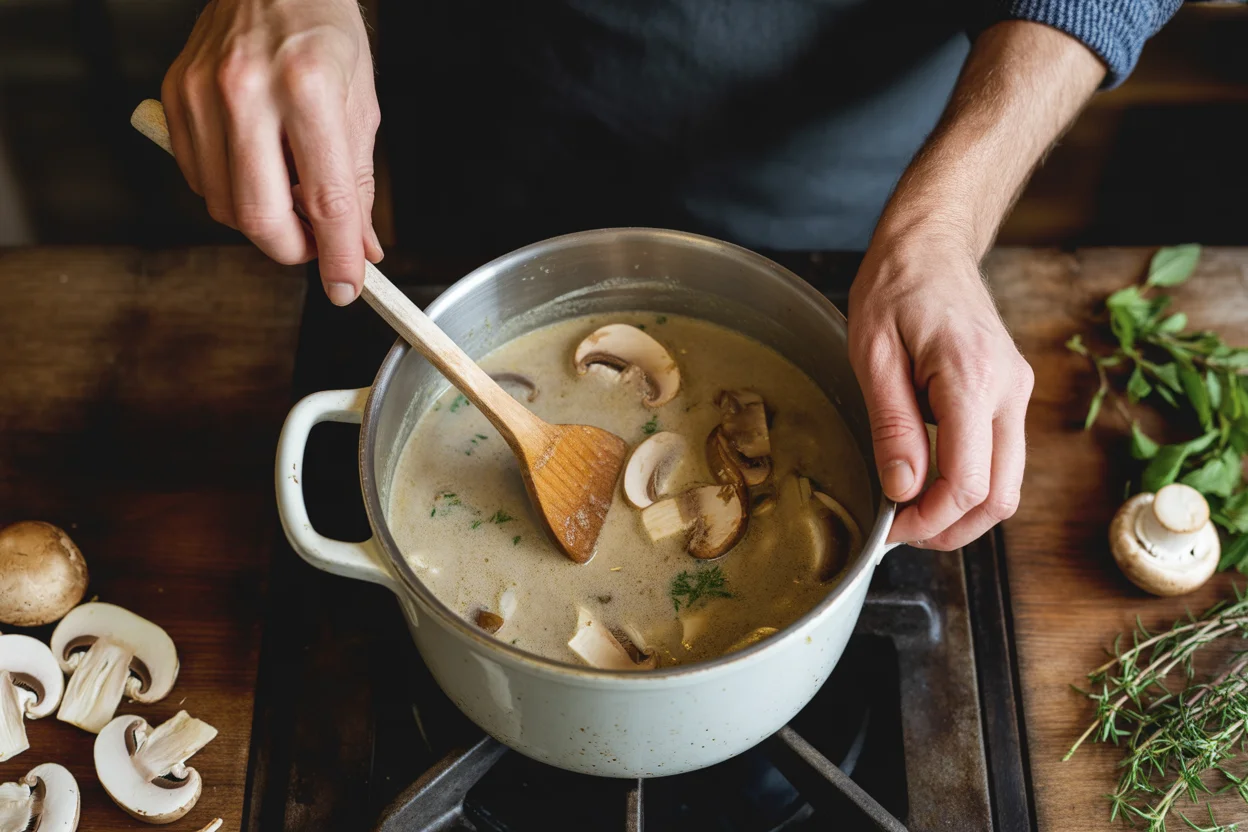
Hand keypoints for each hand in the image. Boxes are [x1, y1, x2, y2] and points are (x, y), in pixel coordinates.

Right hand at [162, 0, 381, 303]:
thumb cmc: (322, 32)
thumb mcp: (360, 103)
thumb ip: (358, 184)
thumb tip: (362, 248)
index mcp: (308, 88)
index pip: (325, 200)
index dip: (339, 255)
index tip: (348, 286)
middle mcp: (247, 91)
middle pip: (260, 217)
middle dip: (294, 251)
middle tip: (317, 247)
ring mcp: (202, 95)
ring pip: (225, 207)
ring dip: (264, 222)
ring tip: (291, 195)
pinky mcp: (174, 99)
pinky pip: (199, 180)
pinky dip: (232, 194)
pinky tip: (257, 169)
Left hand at [848, 233, 1033, 549]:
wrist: (932, 244)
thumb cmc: (895, 287)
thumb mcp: (873, 355)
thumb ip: (892, 426)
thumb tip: (903, 491)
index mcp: (973, 379)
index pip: (968, 482)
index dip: (930, 520)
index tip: (891, 528)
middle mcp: (1009, 391)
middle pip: (1001, 497)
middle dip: (952, 529)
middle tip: (901, 532)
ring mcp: (1017, 393)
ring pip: (1008, 485)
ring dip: (962, 512)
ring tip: (910, 510)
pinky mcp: (1011, 394)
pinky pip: (1000, 458)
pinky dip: (969, 483)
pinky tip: (927, 479)